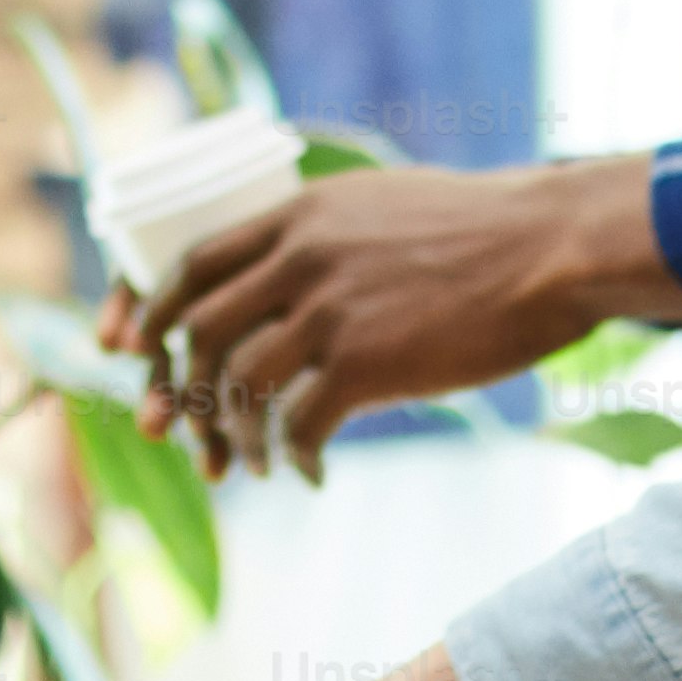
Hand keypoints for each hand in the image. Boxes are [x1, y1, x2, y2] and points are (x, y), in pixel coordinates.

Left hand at [110, 157, 681, 481]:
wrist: (552, 247)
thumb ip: (330, 235)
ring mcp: (329, 308)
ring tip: (253, 464)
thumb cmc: (485, 232)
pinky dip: (295, 458)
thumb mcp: (385, 206)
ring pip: (237, 385)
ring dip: (235, 437)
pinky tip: (310, 474)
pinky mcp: (364, 360)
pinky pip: (299, 424)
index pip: (192, 262)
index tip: (129, 350)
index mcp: (300, 213)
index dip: (148, 311)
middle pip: (199, 331)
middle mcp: (301, 256)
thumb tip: (300, 274)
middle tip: (177, 432)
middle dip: (175, 390)